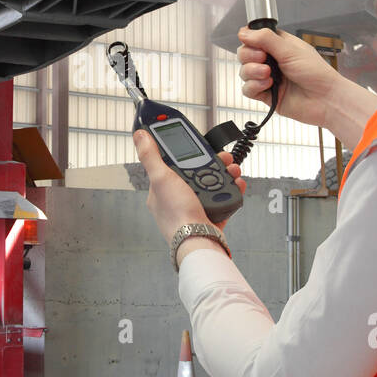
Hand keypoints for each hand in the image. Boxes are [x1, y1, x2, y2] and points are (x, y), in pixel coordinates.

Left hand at [133, 130, 247, 244]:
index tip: (196, 141)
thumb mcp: (160, 178)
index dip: (186, 150)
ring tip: (232, 169)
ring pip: (213, 182)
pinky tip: (237, 184)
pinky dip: (233, 189)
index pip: (172, 162)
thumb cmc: (177, 214)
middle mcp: (178, 197)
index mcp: (161, 189)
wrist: (199, 240)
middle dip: (213, 160)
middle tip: (223, 156)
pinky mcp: (212, 214)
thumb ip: (150, 155)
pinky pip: (224, 196)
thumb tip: (140, 136)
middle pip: (198, 170)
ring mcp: (196, 206)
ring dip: (226, 172)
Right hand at [237, 27, 344, 128]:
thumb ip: (265, 39)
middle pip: (245, 54)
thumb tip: (244, 32)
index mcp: (280, 45)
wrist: (325, 100)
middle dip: (249, 56)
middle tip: (263, 58)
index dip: (249, 40)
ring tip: (268, 74)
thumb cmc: (317, 74)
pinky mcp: (266, 95)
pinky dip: (254, 86)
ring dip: (253, 72)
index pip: (254, 38)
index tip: (254, 43)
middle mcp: (272, 61)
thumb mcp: (290, 50)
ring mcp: (268, 78)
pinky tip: (268, 86)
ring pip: (244, 72)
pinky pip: (247, 89)